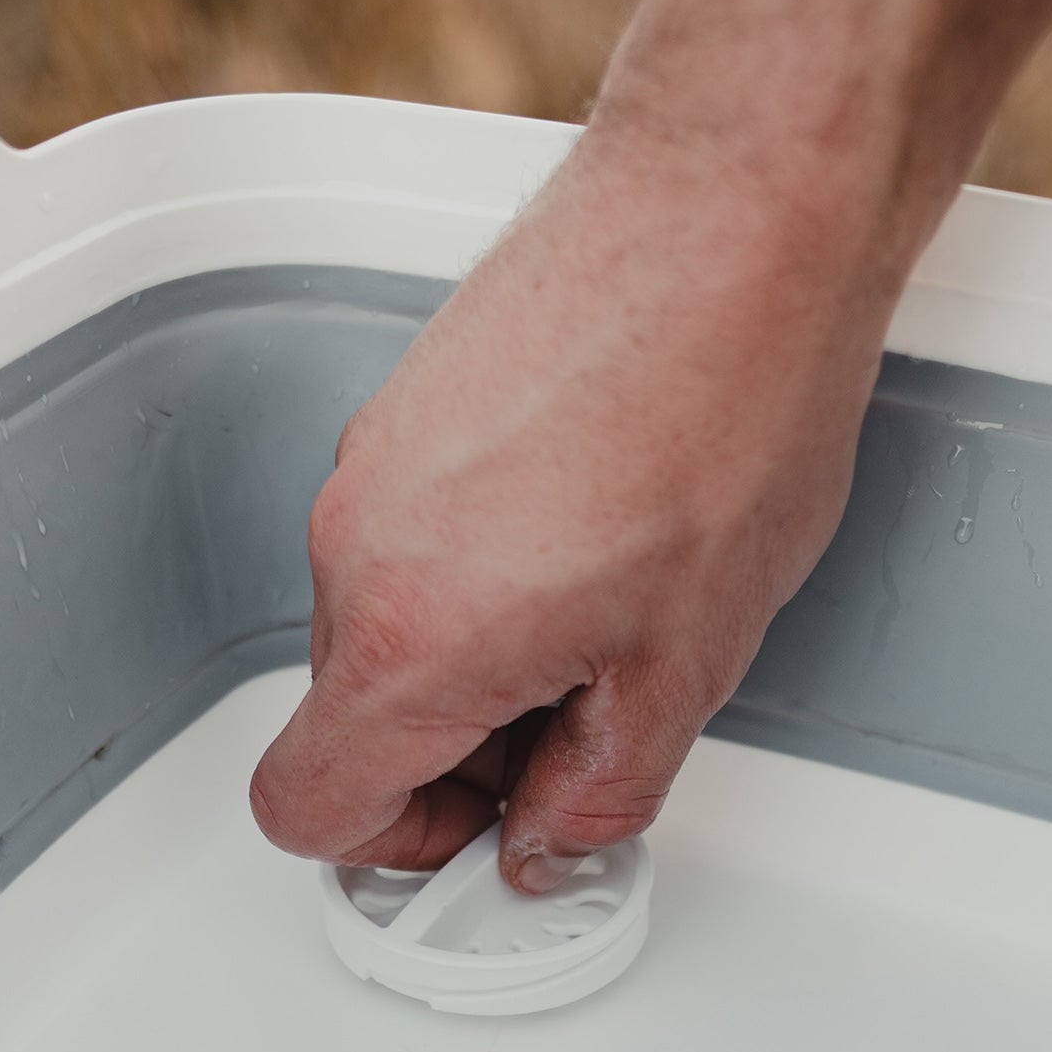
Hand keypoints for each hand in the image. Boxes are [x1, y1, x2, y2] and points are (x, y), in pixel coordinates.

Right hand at [247, 0, 1051, 892]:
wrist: (745, 204)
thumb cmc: (729, 397)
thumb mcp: (687, 664)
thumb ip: (597, 792)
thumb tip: (552, 842)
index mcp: (407, 634)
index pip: (306, 807)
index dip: (401, 848)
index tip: (486, 831)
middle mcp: (356, 541)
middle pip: (355, 715)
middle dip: (462, 748)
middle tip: (592, 722)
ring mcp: (373, 458)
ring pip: (387, 623)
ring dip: (480, 655)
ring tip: (619, 609)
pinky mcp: (409, 401)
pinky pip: (413, 535)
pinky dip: (485, 568)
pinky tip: (603, 530)